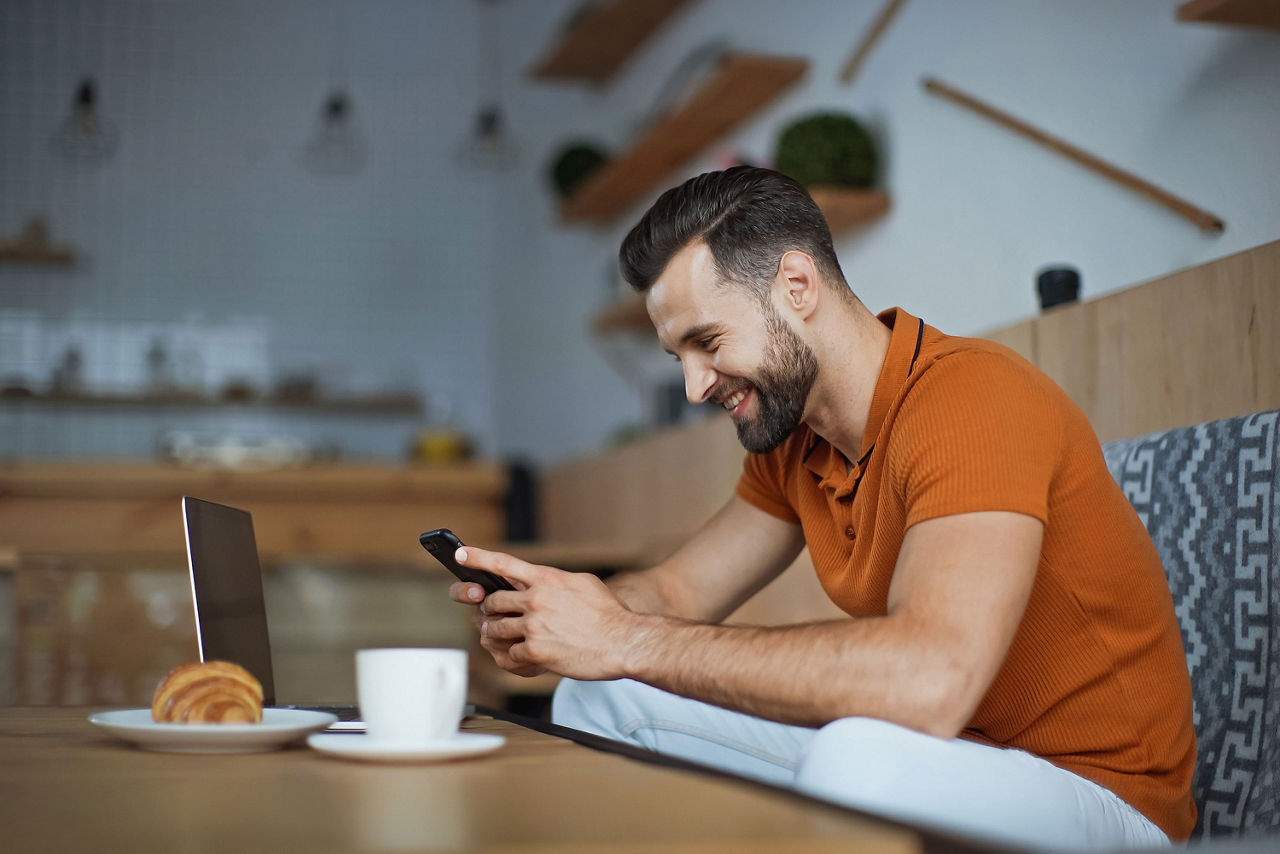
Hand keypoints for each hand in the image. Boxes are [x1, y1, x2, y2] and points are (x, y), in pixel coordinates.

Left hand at [458, 545, 644, 680]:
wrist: (623, 642)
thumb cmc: (609, 614)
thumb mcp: (583, 583)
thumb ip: (555, 580)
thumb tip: (540, 582)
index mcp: (547, 579)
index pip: (504, 564)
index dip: (478, 558)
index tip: (460, 553)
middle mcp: (536, 599)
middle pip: (493, 601)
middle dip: (491, 609)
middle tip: (493, 614)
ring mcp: (534, 626)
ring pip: (497, 629)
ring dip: (497, 634)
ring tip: (505, 636)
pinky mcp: (535, 651)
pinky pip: (510, 654)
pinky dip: (515, 656)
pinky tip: (528, 656)